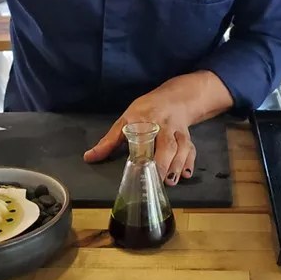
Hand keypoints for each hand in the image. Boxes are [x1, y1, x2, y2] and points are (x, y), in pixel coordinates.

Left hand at [83, 71, 233, 185]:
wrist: (174, 97)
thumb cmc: (145, 110)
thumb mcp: (125, 119)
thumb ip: (109, 141)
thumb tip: (89, 157)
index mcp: (145, 121)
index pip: (143, 136)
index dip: (143, 151)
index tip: (139, 167)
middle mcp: (164, 126)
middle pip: (168, 144)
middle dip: (165, 162)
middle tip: (159, 180)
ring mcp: (177, 131)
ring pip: (182, 147)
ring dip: (178, 164)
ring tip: (171, 181)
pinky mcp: (188, 137)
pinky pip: (191, 149)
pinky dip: (190, 161)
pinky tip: (186, 174)